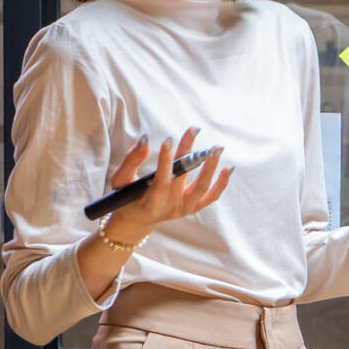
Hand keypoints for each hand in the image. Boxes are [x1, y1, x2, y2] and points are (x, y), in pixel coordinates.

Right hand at [103, 127, 232, 244]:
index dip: (165, 162)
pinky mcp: (193, 208)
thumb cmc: (127, 196)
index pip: (161, 182)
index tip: (169, 140)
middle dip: (187, 153)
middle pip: (181, 179)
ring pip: (201, 188)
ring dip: (210, 168)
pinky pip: (211, 197)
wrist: (138, 218)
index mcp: (150, 204)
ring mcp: (183, 209)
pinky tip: (228, 168)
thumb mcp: (120, 180)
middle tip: (194, 130)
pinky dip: (221, 184)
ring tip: (216, 148)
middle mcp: (169, 208)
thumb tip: (145, 139)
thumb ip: (131, 160)